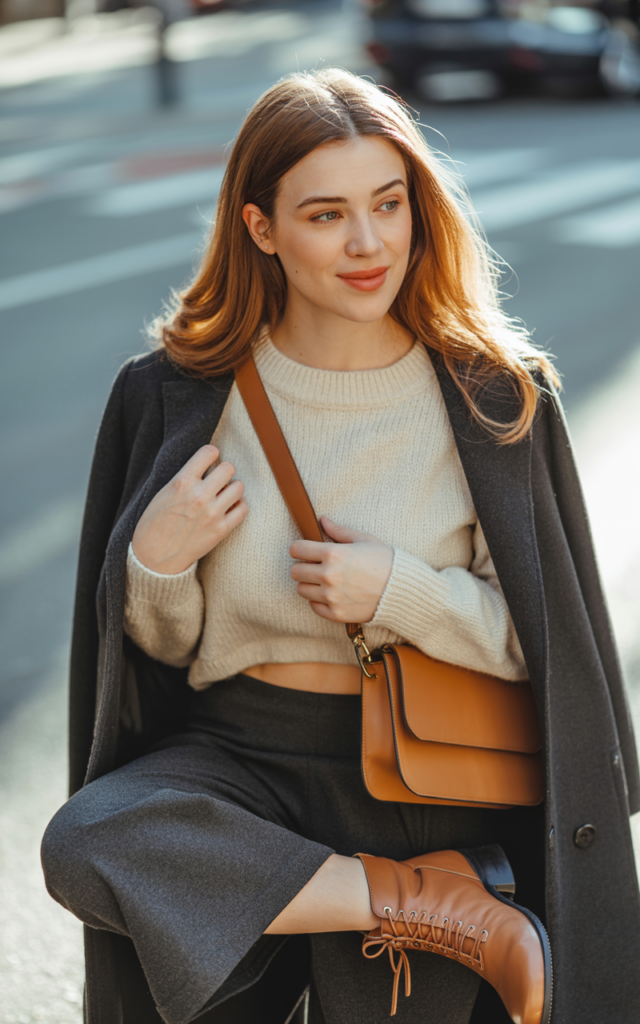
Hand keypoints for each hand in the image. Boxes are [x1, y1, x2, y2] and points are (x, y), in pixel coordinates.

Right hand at [131, 445, 246, 573]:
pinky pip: (242, 509)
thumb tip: (208, 465)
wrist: (154, 557)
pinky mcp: (221, 530)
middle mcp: (199, 496)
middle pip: (229, 468)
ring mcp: (212, 513)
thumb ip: (185, 477)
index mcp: (182, 482)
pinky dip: (237, 506)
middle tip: (217, 479)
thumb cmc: (154, 523)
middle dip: (224, 471)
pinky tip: (228, 508)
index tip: (210, 460)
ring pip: (239, 487)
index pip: (209, 452)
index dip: (211, 454)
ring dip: (232, 488)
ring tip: (222, 494)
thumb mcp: (163, 492)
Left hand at [290, 516, 392, 623]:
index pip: (296, 549)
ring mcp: (331, 596)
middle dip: (302, 566)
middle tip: (314, 566)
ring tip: (324, 581)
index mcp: (333, 553)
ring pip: (302, 590)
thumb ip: (339, 531)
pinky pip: (314, 606)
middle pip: (295, 571)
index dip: (298, 548)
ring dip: (309, 584)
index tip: (304, 551)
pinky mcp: (336, 613)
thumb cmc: (384, 561)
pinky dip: (319, 601)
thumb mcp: (364, 540)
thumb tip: (322, 520)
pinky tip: (331, 594)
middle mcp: (328, 575)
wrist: (402, 590)